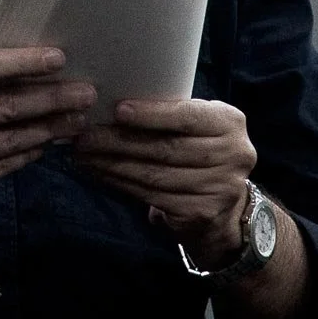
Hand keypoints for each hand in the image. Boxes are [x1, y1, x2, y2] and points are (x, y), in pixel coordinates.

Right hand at [0, 47, 97, 212]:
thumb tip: (10, 59)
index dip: (24, 64)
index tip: (58, 59)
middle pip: (5, 107)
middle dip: (52, 100)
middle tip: (86, 93)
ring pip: (9, 141)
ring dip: (48, 130)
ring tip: (76, 119)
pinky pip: (0, 168)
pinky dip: (27, 154)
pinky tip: (45, 143)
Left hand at [71, 97, 255, 265]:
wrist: (224, 205)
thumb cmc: (199, 150)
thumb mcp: (197, 125)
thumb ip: (170, 114)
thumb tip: (110, 104)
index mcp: (230, 123)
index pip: (188, 117)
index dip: (152, 114)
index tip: (117, 110)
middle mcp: (233, 155)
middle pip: (166, 148)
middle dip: (119, 141)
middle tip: (85, 136)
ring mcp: (220, 188)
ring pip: (155, 175)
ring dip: (113, 164)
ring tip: (84, 155)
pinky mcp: (201, 213)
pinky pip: (152, 196)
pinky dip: (121, 183)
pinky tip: (100, 173)